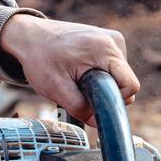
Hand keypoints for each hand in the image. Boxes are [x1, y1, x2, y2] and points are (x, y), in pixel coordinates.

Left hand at [0, 15, 140, 124]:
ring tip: (77, 76)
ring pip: (120, 75)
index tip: (96, 101)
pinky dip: (101, 73)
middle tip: (80, 89)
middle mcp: (113, 41)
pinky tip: (81, 69)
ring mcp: (112, 38)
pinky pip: (114, 67)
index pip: (130, 85)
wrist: (29, 37)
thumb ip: (79, 108)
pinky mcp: (108, 40)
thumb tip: (98, 123)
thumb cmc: (40, 58)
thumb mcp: (55, 88)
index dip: (116, 100)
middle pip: (126, 81)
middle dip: (107, 92)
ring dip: (103, 83)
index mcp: (105, 49)